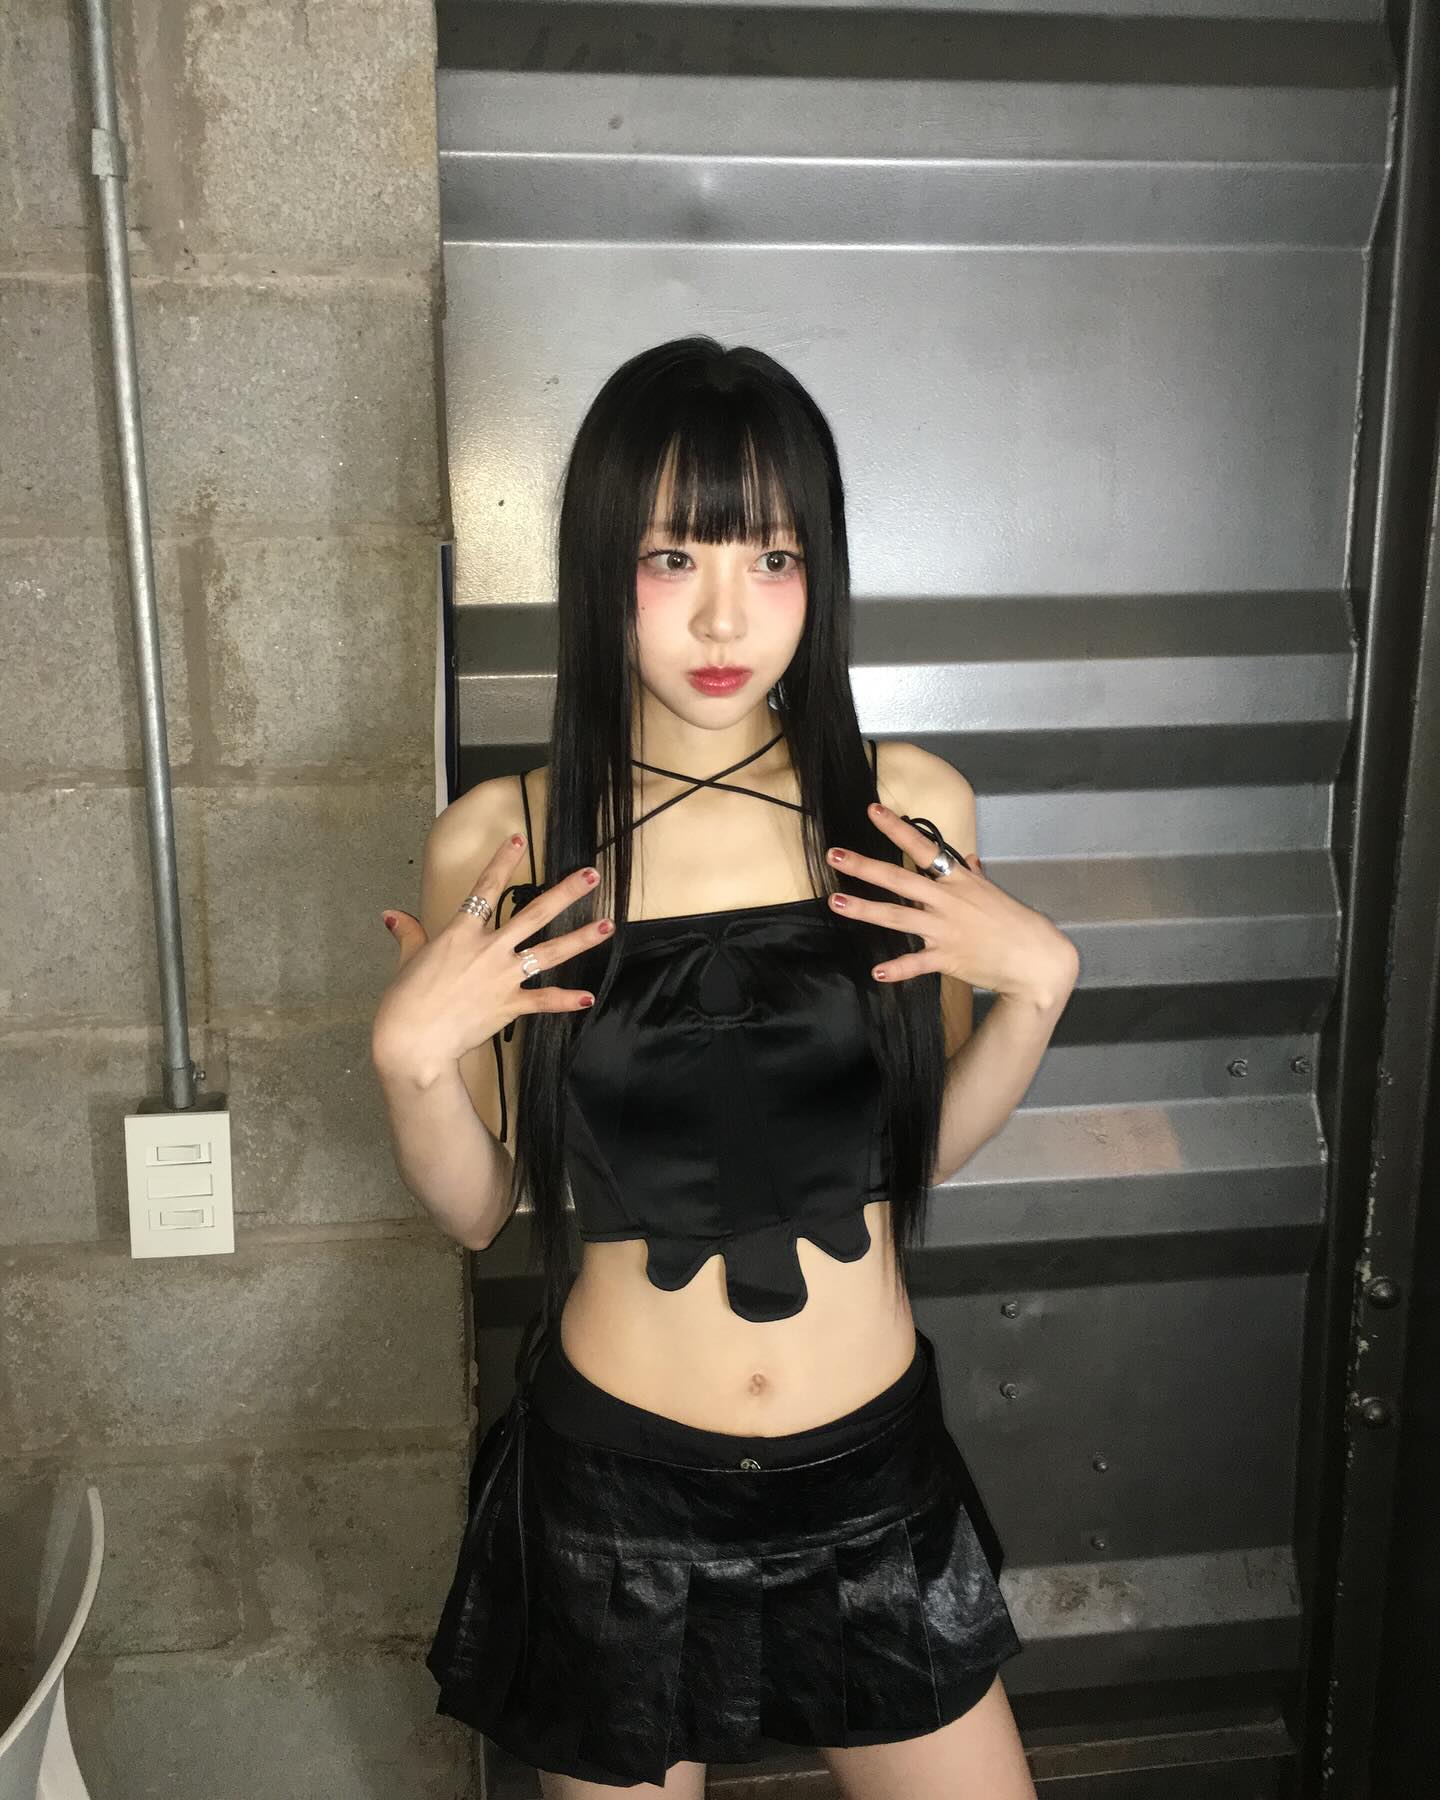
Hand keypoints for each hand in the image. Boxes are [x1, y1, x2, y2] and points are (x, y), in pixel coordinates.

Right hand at [371, 834, 611, 1077]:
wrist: (413, 1040)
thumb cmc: (404, 1000)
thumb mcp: (407, 960)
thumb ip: (409, 934)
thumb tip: (391, 915)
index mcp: (461, 933)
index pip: (485, 888)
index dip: (502, 862)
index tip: (519, 841)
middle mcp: (489, 949)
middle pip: (534, 914)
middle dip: (565, 893)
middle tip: (591, 875)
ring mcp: (502, 977)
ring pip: (549, 953)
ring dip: (580, 939)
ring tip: (608, 925)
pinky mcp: (508, 1004)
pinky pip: (543, 1000)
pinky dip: (566, 1000)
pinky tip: (588, 996)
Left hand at [825, 802, 1077, 1005]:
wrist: (1037, 959)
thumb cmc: (1016, 923)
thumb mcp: (994, 892)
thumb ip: (975, 874)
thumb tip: (967, 858)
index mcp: (958, 881)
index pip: (923, 847)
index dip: (896, 828)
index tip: (872, 811)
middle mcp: (947, 900)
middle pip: (899, 879)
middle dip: (864, 867)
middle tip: (834, 856)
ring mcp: (945, 929)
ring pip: (898, 916)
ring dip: (865, 910)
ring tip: (836, 902)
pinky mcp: (948, 957)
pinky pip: (917, 963)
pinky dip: (898, 969)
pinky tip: (877, 972)